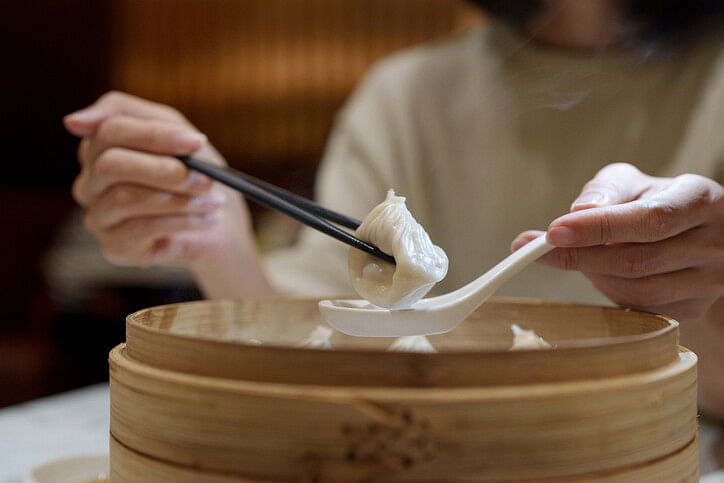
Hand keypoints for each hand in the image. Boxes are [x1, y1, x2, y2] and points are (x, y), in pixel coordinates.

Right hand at [64, 91, 272, 296]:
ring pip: (126, 198)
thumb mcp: (176, 132)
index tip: (196, 142)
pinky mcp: (115, 247)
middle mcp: (90, 183)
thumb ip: (133, 115)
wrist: (220, 221)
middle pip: (110, 165)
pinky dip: (183, 221)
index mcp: (99, 149)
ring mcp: (98, 217)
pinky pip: (142, 228)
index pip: (108, 131)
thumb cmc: (194, 172)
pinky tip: (208, 218)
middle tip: (206, 178)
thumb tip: (72, 122)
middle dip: (165, 170)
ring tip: (214, 200)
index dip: (155, 135)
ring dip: (180, 198)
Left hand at [512, 163, 723, 323]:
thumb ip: (607, 189)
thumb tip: (580, 210)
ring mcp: (708, 282)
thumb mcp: (633, 182)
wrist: (694, 234)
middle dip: (578, 256)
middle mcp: (714, 243)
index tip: (553, 231)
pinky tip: (600, 272)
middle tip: (534, 249)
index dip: (598, 228)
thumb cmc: (656, 200)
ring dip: (593, 274)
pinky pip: (638, 308)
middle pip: (637, 260)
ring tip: (577, 254)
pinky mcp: (694, 309)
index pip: (649, 219)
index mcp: (701, 201)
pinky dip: (608, 291)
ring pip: (636, 289)